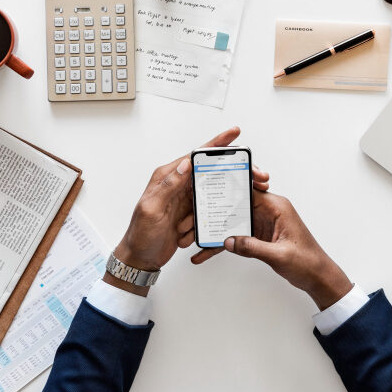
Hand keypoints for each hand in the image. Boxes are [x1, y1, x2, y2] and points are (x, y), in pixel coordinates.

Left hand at [107, 127, 269, 295]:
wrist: (140, 258)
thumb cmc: (140, 234)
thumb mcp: (152, 208)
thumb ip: (169, 185)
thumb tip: (186, 163)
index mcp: (167, 176)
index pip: (195, 156)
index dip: (216, 144)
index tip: (234, 133)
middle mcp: (177, 184)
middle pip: (209, 171)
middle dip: (227, 174)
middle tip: (250, 176)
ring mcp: (184, 199)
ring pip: (210, 193)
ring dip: (212, 206)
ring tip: (199, 220)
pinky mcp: (190, 213)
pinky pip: (206, 212)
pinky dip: (205, 222)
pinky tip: (194, 232)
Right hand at [192, 191, 351, 310]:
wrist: (318, 277)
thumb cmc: (308, 261)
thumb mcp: (279, 255)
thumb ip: (253, 247)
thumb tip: (229, 241)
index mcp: (276, 206)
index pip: (248, 190)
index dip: (227, 189)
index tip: (207, 189)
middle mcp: (267, 211)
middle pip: (234, 205)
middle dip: (212, 212)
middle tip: (191, 219)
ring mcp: (261, 223)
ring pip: (231, 221)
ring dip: (213, 230)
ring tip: (191, 238)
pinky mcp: (258, 236)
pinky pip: (236, 237)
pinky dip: (223, 244)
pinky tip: (206, 253)